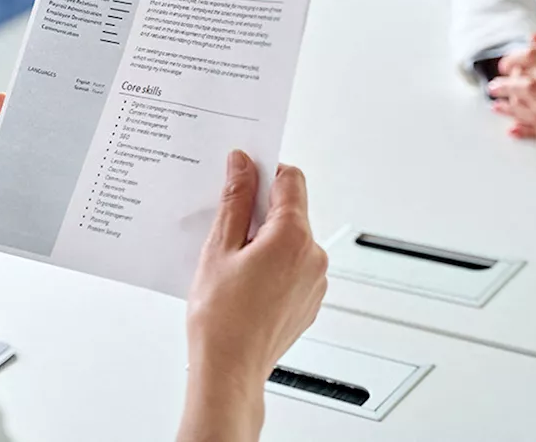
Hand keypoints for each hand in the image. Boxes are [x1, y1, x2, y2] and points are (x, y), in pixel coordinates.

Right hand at [178, 152, 327, 441]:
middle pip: (291, 211)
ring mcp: (316, 280)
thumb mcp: (219, 246)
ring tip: (233, 264)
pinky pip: (294, 266)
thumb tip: (243, 165)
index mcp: (294, 236)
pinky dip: (273, 264)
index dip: (265, 171)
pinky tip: (245, 282)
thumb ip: (235, 199)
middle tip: (226, 228)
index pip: (291, 179)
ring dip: (266, 240)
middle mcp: (313, 256)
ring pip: (291, 240)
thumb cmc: (221, 317)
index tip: (242, 174)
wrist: (230, 369)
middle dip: (260, 211)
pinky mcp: (310, 299)